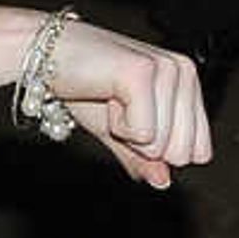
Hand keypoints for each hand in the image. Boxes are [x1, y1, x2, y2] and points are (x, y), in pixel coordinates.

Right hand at [37, 21, 214, 186]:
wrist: (41, 55)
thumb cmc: (82, 85)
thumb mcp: (119, 129)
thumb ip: (144, 156)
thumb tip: (163, 182)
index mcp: (187, 81)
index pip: (198, 151)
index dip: (156, 149)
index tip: (130, 119)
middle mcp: (183, 71)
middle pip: (182, 153)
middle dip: (142, 143)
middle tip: (117, 109)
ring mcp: (166, 69)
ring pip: (162, 146)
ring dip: (125, 132)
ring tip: (109, 99)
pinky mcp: (143, 73)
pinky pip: (144, 134)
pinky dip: (116, 126)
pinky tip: (105, 95)